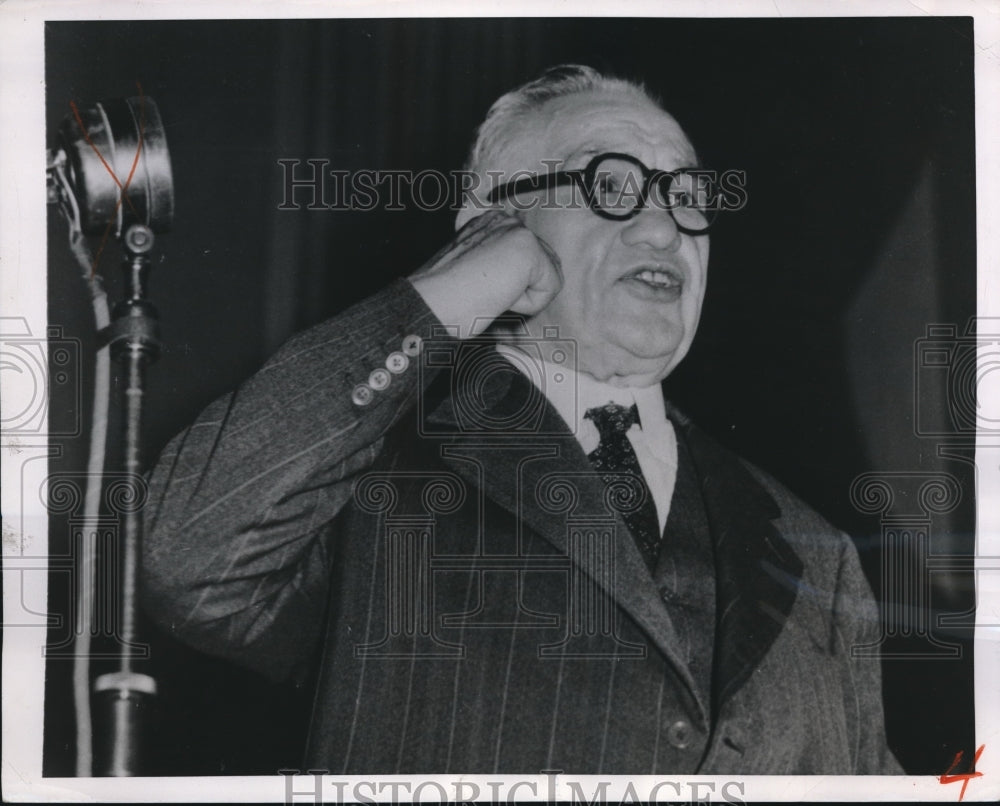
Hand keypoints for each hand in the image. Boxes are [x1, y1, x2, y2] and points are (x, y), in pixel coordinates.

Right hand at [409, 209, 562, 336]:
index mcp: (490, 223)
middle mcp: (505, 220)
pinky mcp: (530, 250)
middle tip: (488, 293)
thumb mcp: (474, 270)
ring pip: (548, 278)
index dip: (515, 282)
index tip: (485, 288)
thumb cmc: (446, 296)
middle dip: (524, 288)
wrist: (433, 302)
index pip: (530, 257)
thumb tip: (523, 278)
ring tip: (492, 293)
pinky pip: (549, 290)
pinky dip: (528, 304)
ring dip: (524, 296)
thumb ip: (499, 263)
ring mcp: (518, 232)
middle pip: (546, 265)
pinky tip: (499, 295)